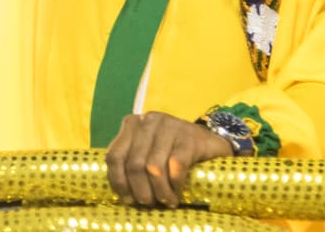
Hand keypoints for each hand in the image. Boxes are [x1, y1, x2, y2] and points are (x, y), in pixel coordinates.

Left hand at [104, 112, 230, 207]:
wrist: (210, 144)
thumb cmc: (173, 152)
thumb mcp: (147, 154)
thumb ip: (132, 163)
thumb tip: (123, 193)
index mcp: (132, 124)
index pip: (114, 156)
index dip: (118, 181)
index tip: (128, 200)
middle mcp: (148, 121)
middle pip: (134, 164)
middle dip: (141, 190)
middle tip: (150, 203)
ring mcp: (170, 125)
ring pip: (154, 167)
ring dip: (160, 191)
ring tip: (167, 201)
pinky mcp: (190, 136)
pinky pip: (176, 165)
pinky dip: (175, 183)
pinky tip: (178, 191)